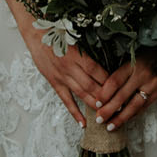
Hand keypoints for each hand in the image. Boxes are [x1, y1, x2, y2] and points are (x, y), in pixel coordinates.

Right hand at [11, 10, 107, 125]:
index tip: (120, 87)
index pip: (97, 71)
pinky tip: (83, 123)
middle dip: (106, 97)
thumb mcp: (76, 38)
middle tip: (118, 106)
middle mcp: (70, 68)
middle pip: (91, 85)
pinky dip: (75, 113)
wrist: (37, 34)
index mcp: (78, 55)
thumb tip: (106, 61)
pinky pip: (66, 101)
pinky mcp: (55, 83)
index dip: (109, 81)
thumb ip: (89, 52)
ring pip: (81, 94)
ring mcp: (62, 77)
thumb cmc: (58, 33)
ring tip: (106, 114)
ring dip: (94, 105)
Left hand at [92, 3, 156, 129]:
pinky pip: (144, 105)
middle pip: (122, 97)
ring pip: (134, 106)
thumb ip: (122, 66)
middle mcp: (144, 75)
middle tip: (97, 119)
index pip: (115, 81)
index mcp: (134, 62)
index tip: (95, 102)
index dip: (104, 94)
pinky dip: (134, 114)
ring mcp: (153, 84)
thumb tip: (104, 82)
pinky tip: (125, 120)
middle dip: (108, 110)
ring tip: (110, 126)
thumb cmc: (152, 44)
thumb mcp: (135, 50)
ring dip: (121, 118)